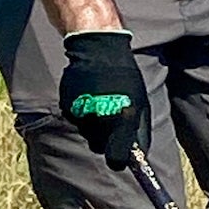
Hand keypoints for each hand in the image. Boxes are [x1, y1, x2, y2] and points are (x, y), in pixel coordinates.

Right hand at [60, 30, 151, 167]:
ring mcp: (81, 112)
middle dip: (106, 139)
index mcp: (122, 119)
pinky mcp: (67, 106)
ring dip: (94, 125)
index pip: (116, 158)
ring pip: (87, 134)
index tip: (120, 155)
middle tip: (111, 120)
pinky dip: (82, 113)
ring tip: (100, 101)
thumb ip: (138, 131)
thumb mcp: (140, 102)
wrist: (98, 49)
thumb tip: (138, 156)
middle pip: (99, 147)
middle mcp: (100, 119)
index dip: (119, 159)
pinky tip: (89, 96)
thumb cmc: (124, 77)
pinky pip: (76, 120)